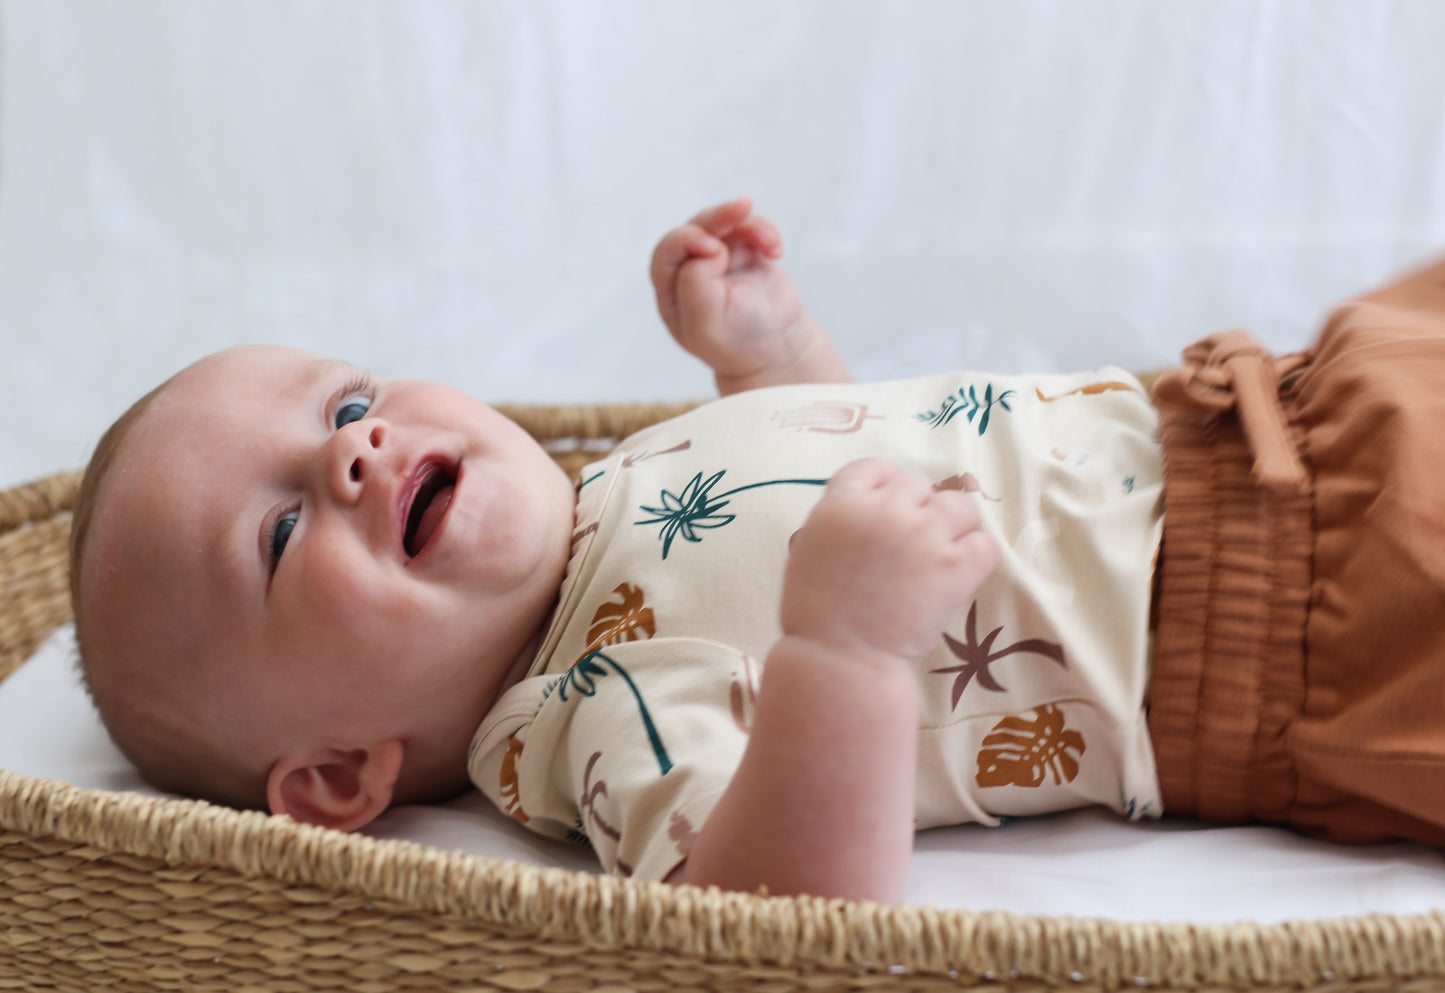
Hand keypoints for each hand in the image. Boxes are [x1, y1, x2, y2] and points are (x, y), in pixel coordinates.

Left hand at [651, 198, 843, 391]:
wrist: (776, 350)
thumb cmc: (736, 342)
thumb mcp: (706, 323)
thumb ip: (695, 283)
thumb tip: (711, 245)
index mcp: (671, 289)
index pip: (667, 252)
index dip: (686, 240)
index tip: (713, 247)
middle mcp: (690, 268)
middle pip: (696, 228)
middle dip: (718, 216)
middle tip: (742, 208)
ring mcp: (719, 257)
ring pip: (725, 221)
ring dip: (748, 224)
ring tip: (770, 242)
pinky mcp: (745, 250)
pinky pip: (751, 226)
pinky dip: (764, 232)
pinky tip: (776, 251)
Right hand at [781, 459, 999, 663]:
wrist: (838, 658)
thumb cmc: (815, 615)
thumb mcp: (810, 550)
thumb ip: (840, 522)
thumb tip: (868, 514)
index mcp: (842, 503)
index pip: (874, 469)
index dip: (886, 486)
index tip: (890, 508)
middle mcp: (884, 510)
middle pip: (918, 487)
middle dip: (917, 513)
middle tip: (910, 549)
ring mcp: (923, 535)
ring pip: (961, 506)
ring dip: (954, 528)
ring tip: (941, 558)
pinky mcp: (954, 566)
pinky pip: (985, 544)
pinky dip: (976, 559)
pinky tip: (958, 577)